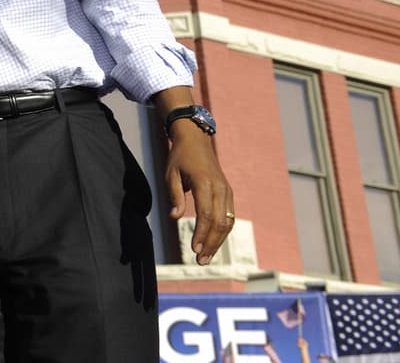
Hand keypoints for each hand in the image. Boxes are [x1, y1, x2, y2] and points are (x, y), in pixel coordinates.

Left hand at [165, 123, 234, 264]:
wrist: (196, 139)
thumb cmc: (180, 157)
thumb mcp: (171, 174)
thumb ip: (175, 196)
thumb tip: (175, 217)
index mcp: (205, 184)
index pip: (206, 215)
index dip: (201, 234)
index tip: (193, 249)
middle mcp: (220, 189)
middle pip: (220, 223)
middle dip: (211, 244)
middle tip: (200, 261)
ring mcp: (226, 191)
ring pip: (227, 222)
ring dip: (218, 241)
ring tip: (206, 257)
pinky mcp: (228, 193)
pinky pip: (229, 216)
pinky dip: (223, 231)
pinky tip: (213, 243)